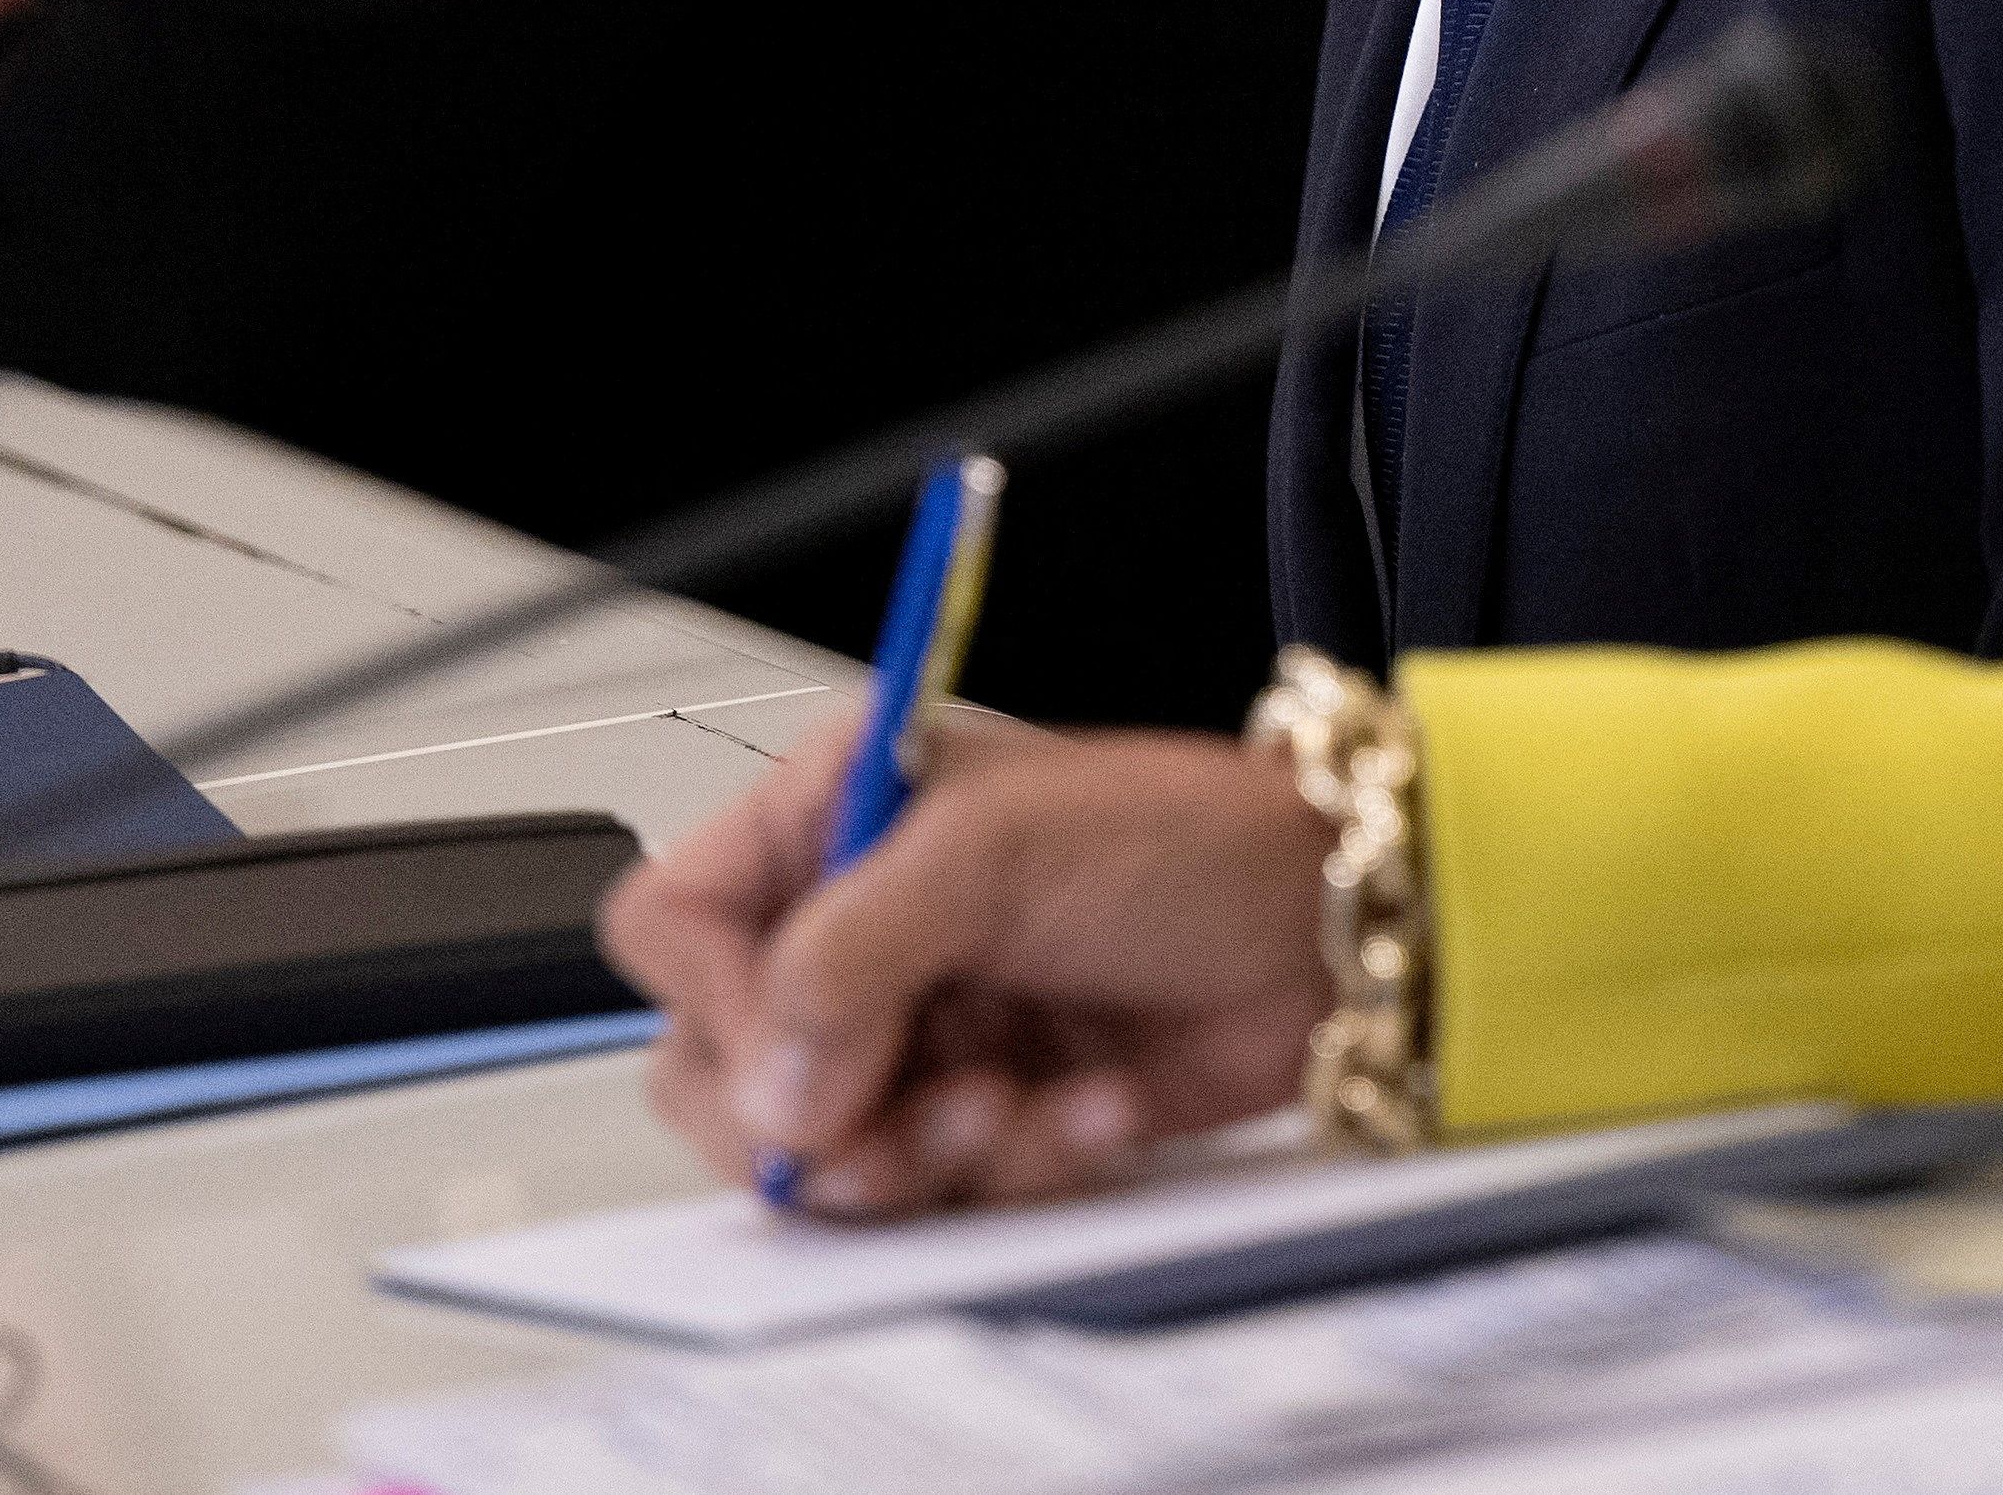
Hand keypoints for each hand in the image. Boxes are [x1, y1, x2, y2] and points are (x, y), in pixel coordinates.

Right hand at [611, 714, 1335, 1213]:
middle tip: (911, 1115)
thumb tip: (768, 1086)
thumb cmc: (1190, 841)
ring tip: (1019, 1104)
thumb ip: (847, 957)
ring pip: (826, 1151)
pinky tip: (1092, 1105)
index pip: (675, 928)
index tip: (800, 1051)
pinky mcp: (980, 1105)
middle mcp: (858, 922)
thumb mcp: (996, 854)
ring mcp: (916, 1023)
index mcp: (831, 816)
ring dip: (929, 1152)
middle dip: (822, 1118)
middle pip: (726, 1069)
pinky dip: (1016, 1164)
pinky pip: (932, 1186)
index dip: (717, 1006)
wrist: (1328, 935)